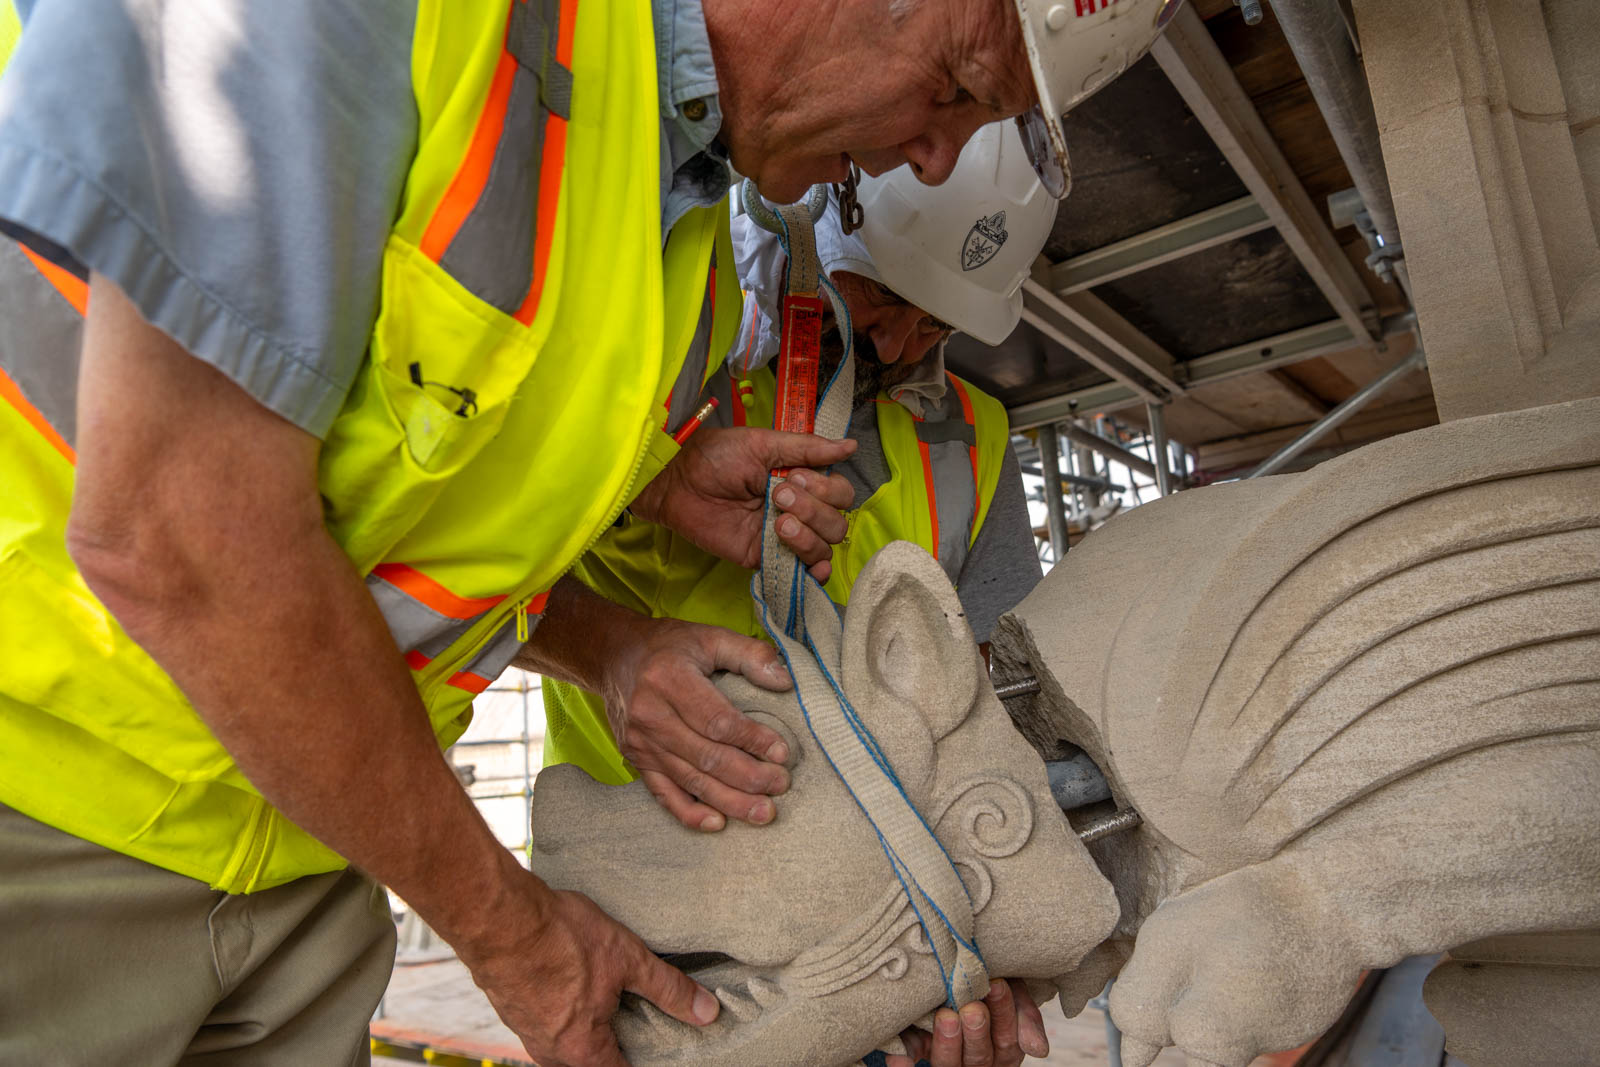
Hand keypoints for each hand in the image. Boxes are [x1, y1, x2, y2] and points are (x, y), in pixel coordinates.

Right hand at [457, 856, 719, 1066]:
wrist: (497, 916)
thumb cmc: (560, 937)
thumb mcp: (627, 958)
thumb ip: (669, 989)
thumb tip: (707, 1013)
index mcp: (582, 1050)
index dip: (643, 1061)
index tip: (658, 1047)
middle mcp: (550, 1050)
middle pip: (591, 1061)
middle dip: (615, 1044)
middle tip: (637, 1016)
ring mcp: (526, 1029)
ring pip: (565, 1041)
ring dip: (587, 1024)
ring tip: (608, 995)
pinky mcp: (511, 1004)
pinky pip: (545, 1019)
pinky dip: (564, 1007)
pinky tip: (574, 978)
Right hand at [604, 615, 795, 830]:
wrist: (615, 656)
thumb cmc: (670, 646)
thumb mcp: (710, 636)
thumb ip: (750, 654)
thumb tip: (785, 681)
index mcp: (670, 679)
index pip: (717, 720)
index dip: (752, 739)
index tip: (781, 752)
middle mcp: (651, 714)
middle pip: (706, 756)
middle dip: (748, 776)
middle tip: (781, 785)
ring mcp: (641, 742)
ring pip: (690, 779)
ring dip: (730, 800)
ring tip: (764, 812)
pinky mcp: (637, 760)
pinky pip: (664, 794)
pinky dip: (690, 813)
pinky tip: (719, 822)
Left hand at [631, 426, 855, 581]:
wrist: (678, 482)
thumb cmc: (715, 457)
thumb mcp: (763, 444)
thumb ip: (807, 448)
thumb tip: (850, 446)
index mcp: (801, 481)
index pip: (840, 494)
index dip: (826, 489)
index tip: (793, 477)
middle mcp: (798, 510)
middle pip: (838, 523)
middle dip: (814, 509)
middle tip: (777, 495)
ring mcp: (783, 537)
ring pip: (824, 547)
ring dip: (808, 535)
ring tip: (777, 523)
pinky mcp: (765, 559)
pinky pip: (802, 571)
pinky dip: (813, 571)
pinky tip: (808, 565)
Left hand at [888, 980, 1048, 1066]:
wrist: (951, 966)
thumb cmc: (986, 976)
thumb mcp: (1010, 987)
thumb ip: (1023, 1013)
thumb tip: (1038, 1051)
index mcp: (1003, 1047)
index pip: (1009, 1040)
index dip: (1005, 1015)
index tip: (997, 985)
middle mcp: (977, 1059)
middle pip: (980, 1058)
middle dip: (976, 1033)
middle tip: (972, 1009)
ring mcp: (947, 1058)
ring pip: (949, 1065)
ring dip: (948, 1044)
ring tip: (946, 1017)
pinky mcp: (916, 1048)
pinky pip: (911, 1057)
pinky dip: (904, 1061)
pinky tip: (900, 1061)